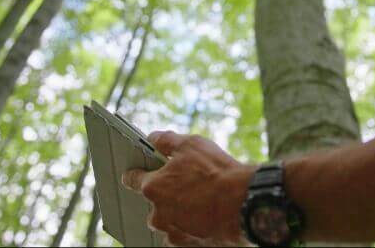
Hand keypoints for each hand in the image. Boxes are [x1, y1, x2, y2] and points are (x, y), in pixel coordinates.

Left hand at [122, 131, 255, 246]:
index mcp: (153, 187)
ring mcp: (172, 231)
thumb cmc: (216, 173)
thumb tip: (153, 138)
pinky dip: (190, 226)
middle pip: (153, 202)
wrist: (242, 202)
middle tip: (186, 184)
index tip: (135, 173)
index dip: (135, 173)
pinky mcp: (188, 244)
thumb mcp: (190, 144)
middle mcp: (158, 213)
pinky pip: (182, 234)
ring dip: (177, 212)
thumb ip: (166, 140)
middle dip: (165, 194)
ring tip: (199, 200)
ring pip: (168, 220)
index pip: (132, 179)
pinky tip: (204, 215)